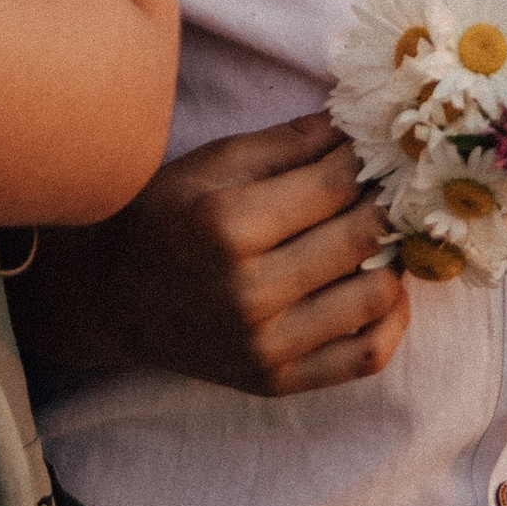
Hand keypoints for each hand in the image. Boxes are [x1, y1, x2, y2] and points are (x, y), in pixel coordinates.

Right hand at [14, 113, 405, 397]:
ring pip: (375, 295)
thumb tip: (355, 123)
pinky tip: (384, 285)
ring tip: (382, 230)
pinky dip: (390, 320)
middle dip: (386, 200)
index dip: (366, 157)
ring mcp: (266, 346)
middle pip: (361, 236)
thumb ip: (287, 143)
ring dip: (393, 255)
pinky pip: (365, 357)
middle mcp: (249, 292)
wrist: (113, 299)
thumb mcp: (211, 162)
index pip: (334, 184)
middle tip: (391, 182)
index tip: (377, 144)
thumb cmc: (161, 216)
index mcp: (227, 226)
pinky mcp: (277, 382)